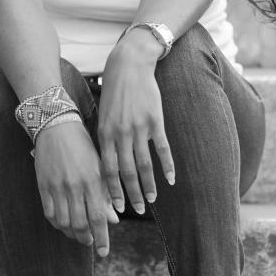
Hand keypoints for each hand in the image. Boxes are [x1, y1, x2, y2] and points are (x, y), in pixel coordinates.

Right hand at [33, 120, 118, 256]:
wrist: (57, 127)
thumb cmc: (83, 146)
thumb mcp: (99, 167)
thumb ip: (106, 194)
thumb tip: (113, 219)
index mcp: (93, 181)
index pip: (98, 218)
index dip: (102, 238)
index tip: (104, 252)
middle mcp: (75, 186)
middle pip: (80, 224)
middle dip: (87, 239)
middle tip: (91, 243)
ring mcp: (57, 187)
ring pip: (64, 222)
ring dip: (72, 233)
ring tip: (78, 235)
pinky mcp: (43, 185)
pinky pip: (49, 213)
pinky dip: (57, 223)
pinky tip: (63, 224)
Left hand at [98, 35, 175, 213]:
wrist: (129, 66)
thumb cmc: (115, 92)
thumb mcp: (104, 116)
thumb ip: (107, 140)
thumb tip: (107, 164)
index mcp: (105, 134)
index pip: (107, 170)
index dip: (112, 190)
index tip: (116, 207)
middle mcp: (120, 134)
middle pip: (126, 172)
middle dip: (131, 194)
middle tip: (138, 210)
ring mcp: (139, 128)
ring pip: (144, 164)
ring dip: (149, 185)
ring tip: (153, 199)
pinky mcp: (154, 121)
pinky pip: (162, 149)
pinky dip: (167, 166)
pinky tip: (171, 179)